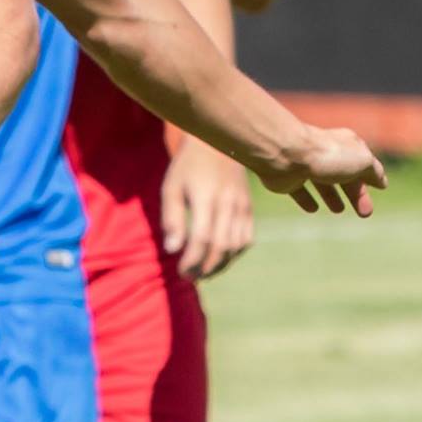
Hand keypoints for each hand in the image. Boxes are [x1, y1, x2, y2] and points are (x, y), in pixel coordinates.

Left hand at [162, 142, 254, 279]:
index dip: (192, 260)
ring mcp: (242, 207)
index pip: (202, 239)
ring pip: (236, 246)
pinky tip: (218, 258)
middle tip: (190, 277)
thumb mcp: (171, 187)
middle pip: (221, 247)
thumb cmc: (187, 167)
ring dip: (220, 264)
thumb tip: (172, 250)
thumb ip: (172, 218)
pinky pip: (246, 239)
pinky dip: (233, 253)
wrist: (217, 145)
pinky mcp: (249, 209)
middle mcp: (228, 204)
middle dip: (205, 267)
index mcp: (205, 197)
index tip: (181, 272)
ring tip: (202, 272)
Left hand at [258, 124, 385, 217]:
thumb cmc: (327, 155)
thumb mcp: (361, 161)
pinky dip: (305, 199)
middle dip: (355, 193)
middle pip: (342, 175)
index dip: (371, 178)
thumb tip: (381, 181)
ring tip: (337, 210)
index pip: (361, 164)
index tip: (381, 189)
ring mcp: (303, 165)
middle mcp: (324, 153)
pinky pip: (298, 190)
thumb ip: (373, 171)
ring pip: (320, 182)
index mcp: (344, 145)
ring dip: (330, 195)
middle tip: (365, 213)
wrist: (285, 155)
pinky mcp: (286, 178)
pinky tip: (312, 208)